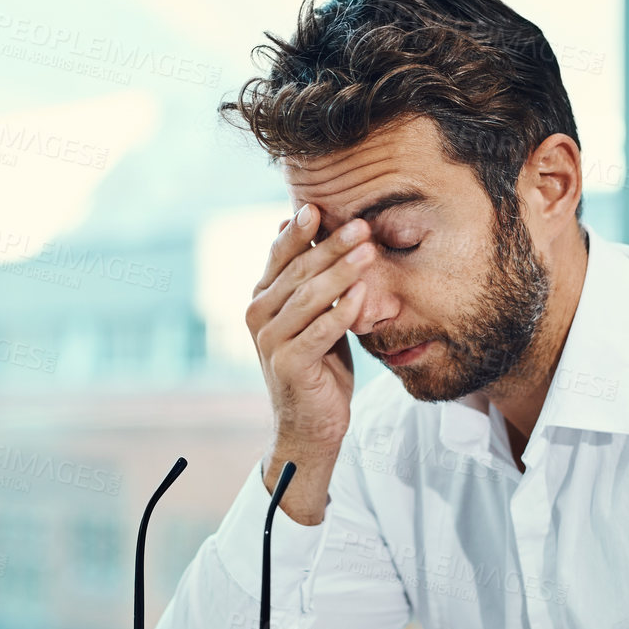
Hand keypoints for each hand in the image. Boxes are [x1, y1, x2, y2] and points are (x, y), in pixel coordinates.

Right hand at [245, 206, 373, 523]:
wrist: (311, 422)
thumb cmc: (318, 363)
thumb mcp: (314, 315)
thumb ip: (309, 278)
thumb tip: (303, 224)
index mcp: (262, 297)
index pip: (281, 254)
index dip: (301, 230)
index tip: (322, 206)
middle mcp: (259, 315)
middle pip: (298, 271)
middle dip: (332, 246)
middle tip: (362, 226)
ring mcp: (270, 340)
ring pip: (308, 297)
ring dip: (341, 273)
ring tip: (369, 252)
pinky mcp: (288, 364)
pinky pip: (319, 332)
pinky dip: (340, 312)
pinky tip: (361, 295)